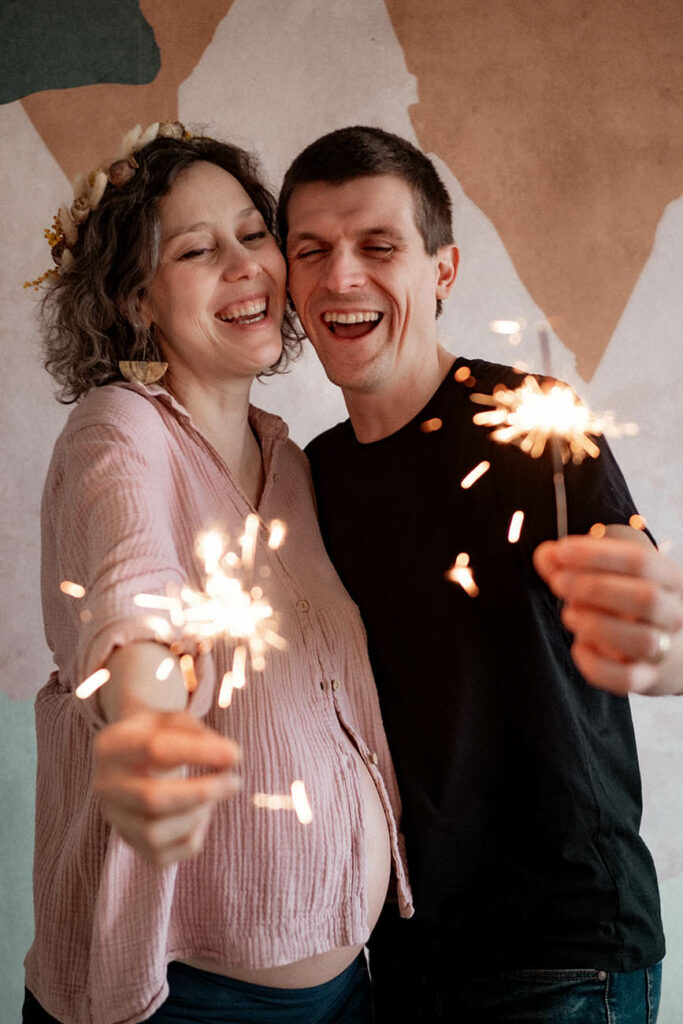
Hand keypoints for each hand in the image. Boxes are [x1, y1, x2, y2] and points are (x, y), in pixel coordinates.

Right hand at [93, 709, 240, 865]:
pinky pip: (164, 856)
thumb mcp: (175, 720)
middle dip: (201, 792)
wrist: (134, 755)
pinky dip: (192, 836)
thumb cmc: (160, 733)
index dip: (199, 753)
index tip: (235, 755)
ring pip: (155, 834)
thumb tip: (231, 758)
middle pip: (152, 799)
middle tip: (236, 782)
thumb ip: (200, 734)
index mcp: (111, 745)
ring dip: (197, 815)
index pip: (154, 749)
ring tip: (214, 793)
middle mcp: (104, 785)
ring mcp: (114, 819)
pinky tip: (200, 813)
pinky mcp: (129, 844)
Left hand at [534, 534, 682, 695]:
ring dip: (597, 625)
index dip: (597, 555)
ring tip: (570, 615)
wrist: (665, 649)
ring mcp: (664, 649)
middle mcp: (674, 614)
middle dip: (595, 588)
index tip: (562, 551)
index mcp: (669, 579)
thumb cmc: (627, 603)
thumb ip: (574, 563)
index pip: (641, 562)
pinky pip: (626, 678)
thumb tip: (547, 556)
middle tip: (558, 582)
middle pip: (645, 599)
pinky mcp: (646, 677)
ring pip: (641, 641)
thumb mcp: (610, 575)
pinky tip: (578, 647)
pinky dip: (596, 664)